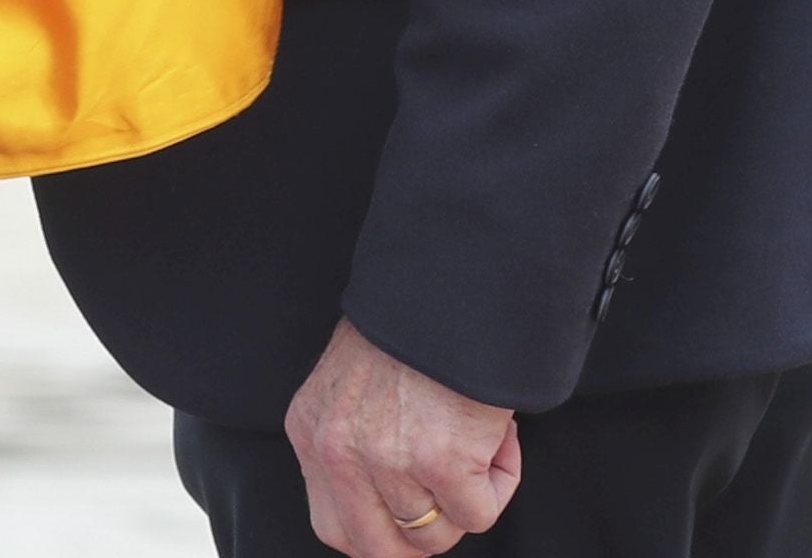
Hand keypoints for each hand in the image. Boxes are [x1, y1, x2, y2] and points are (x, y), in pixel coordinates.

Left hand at [285, 320, 521, 557]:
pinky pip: (479, 512)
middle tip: (454, 501)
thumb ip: (356, 436)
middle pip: (379, 548)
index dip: (382, 533)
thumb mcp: (353, 381)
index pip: (335, 526)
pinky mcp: (442, 460)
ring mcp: (388, 460)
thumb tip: (397, 501)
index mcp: (311, 431)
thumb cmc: (414, 322)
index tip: (413, 517)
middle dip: (423, 538)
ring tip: (480, 440)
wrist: (451, 279)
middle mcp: (339, 452)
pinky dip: (500, 481)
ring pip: (436, 535)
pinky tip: (499, 436)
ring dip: (469, 495)